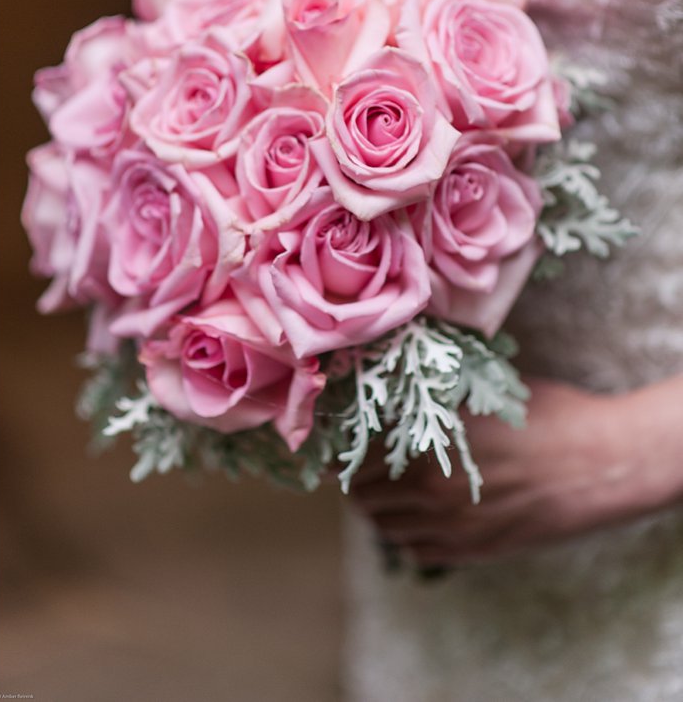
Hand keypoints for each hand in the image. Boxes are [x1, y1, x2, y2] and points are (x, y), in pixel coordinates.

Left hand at [350, 376, 680, 566]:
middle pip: (361, 495)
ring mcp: (451, 526)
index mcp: (423, 446)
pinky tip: (417, 515)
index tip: (335, 441)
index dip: (340, 449)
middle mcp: (429, 491)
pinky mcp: (474, 551)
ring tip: (385, 489)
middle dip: (355, 478)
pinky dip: (407, 534)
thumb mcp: (476, 390)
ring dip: (378, 508)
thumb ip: (427, 396)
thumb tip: (384, 386)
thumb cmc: (543, 415)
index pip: (352, 456)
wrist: (602, 462)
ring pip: (384, 526)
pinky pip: (416, 550)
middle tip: (358, 465)